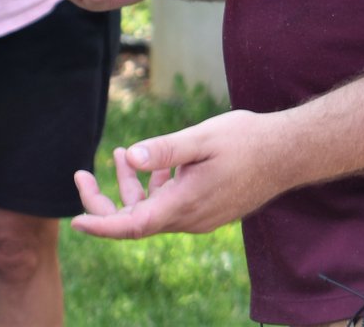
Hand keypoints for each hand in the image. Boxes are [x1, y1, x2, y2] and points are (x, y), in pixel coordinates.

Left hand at [72, 110, 280, 237]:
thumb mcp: (202, 138)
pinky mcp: (208, 208)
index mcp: (183, 205)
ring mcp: (200, 216)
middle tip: (81, 174)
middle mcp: (188, 218)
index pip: (131, 226)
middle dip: (105, 200)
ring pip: (153, 210)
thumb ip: (165, 149)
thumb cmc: (246, 141)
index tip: (75, 221)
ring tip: (120, 153)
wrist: (288, 154)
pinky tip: (155, 160)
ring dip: (132, 186)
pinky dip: (155, 185)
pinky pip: (171, 204)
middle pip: (135, 220)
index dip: (100, 223)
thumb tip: (131, 156)